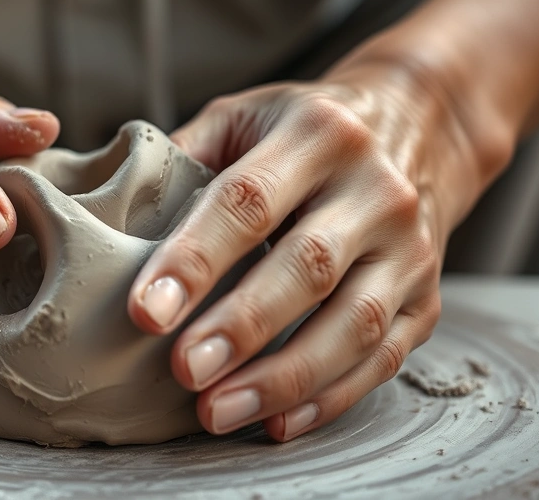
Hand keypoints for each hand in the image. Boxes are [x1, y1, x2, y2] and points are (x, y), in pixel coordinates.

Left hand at [127, 58, 491, 440]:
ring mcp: (409, 249)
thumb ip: (184, 158)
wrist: (416, 126)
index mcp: (320, 134)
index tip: (145, 311)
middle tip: (184, 370)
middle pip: (308, 267)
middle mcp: (376, 190)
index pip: (248, 201)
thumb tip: (110, 216)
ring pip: (354, 324)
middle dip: (241, 326)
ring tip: (217, 410)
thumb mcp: (245, 116)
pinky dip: (329, 398)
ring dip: (283, 377)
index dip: (195, 259)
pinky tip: (276, 422)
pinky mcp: (428, 298)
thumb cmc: (305, 129)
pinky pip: (385, 358)